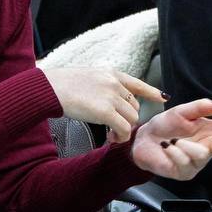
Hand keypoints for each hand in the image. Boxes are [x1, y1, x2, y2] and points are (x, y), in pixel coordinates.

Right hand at [41, 67, 164, 142]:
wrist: (49, 88)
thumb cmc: (61, 85)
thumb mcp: (86, 77)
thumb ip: (101, 85)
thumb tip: (108, 99)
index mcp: (110, 73)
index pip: (137, 83)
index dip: (151, 92)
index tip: (162, 97)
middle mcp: (114, 83)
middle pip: (134, 106)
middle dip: (128, 118)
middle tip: (115, 129)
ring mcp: (111, 96)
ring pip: (131, 118)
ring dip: (124, 129)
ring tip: (112, 135)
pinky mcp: (105, 111)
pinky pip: (123, 128)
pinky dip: (120, 136)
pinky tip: (112, 138)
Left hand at [130, 98, 211, 180]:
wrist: (142, 140)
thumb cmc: (164, 127)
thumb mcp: (181, 112)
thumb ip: (200, 108)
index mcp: (209, 132)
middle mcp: (207, 148)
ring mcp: (197, 162)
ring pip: (203, 155)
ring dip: (188, 146)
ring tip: (174, 140)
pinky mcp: (184, 173)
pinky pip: (185, 163)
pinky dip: (175, 153)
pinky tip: (167, 148)